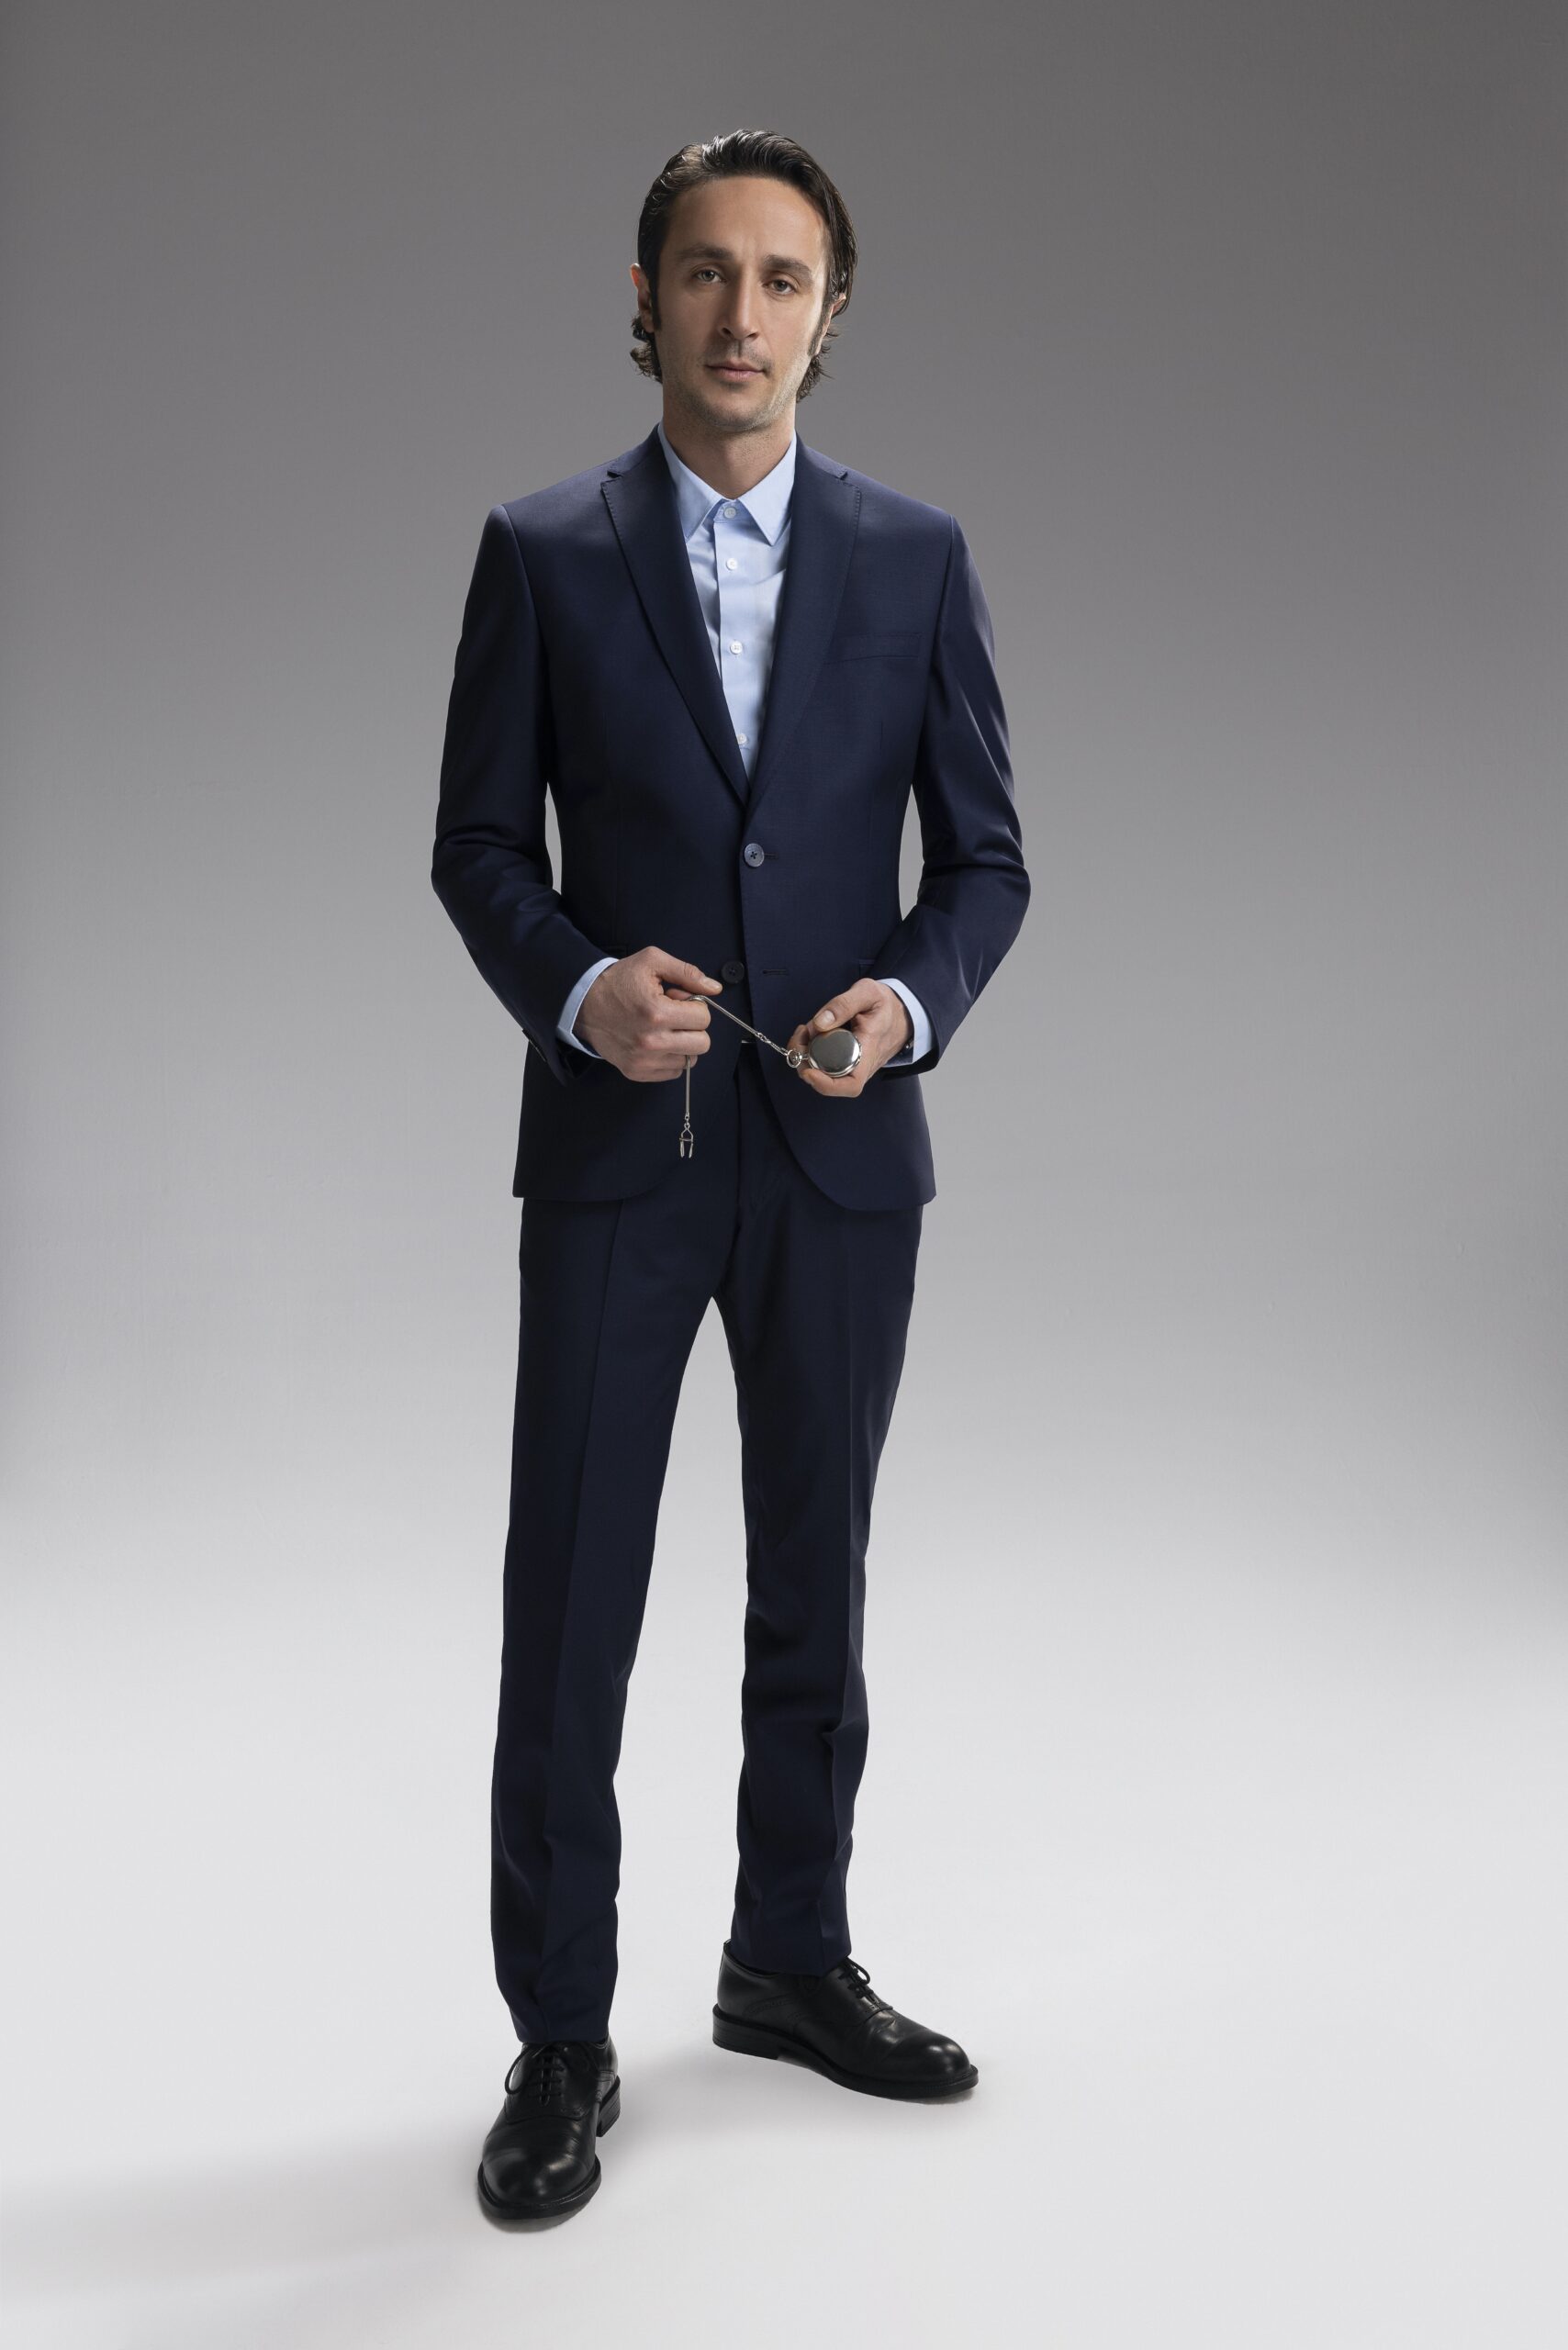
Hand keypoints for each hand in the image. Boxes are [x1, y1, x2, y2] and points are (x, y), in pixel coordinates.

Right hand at [578, 947, 720, 1079]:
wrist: (583, 1004)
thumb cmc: (618, 981)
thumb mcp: (652, 962)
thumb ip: (687, 973)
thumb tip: (714, 989)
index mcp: (656, 1013)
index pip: (703, 1018)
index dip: (695, 1006)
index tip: (677, 1000)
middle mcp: (651, 1041)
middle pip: (702, 1044)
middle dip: (693, 1027)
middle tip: (674, 1016)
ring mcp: (643, 1060)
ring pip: (689, 1060)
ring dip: (683, 1044)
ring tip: (663, 1028)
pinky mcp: (636, 1072)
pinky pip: (673, 1072)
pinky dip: (670, 1058)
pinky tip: (656, 1042)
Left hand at [786, 980, 912, 1098]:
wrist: (902, 1013)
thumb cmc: (886, 1004)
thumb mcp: (868, 992)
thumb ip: (843, 1004)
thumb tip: (820, 1023)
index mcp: (869, 1050)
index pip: (851, 1084)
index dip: (826, 1085)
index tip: (808, 1071)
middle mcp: (862, 1065)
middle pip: (829, 1080)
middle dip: (806, 1063)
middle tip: (801, 1036)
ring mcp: (854, 1065)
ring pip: (824, 1072)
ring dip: (806, 1055)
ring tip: (805, 1031)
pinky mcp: (847, 1061)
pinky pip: (826, 1064)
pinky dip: (813, 1051)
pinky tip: (812, 1033)